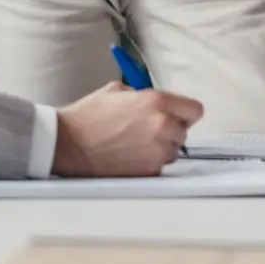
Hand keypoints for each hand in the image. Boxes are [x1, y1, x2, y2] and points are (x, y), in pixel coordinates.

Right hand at [53, 82, 203, 175]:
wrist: (69, 143)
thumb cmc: (89, 115)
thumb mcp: (119, 91)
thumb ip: (145, 96)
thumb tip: (159, 104)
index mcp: (157, 102)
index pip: (195, 110)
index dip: (186, 112)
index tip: (178, 114)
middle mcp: (162, 126)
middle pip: (185, 131)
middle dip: (171, 129)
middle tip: (148, 128)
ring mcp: (156, 152)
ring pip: (173, 150)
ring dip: (161, 147)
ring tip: (136, 143)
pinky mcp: (148, 172)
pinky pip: (159, 165)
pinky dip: (150, 162)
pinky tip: (130, 155)